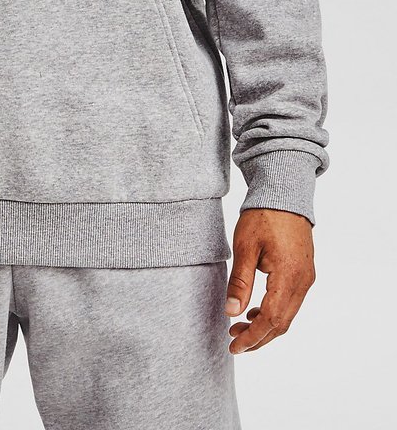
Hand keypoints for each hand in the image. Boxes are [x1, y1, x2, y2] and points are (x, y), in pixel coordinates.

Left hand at [224, 208, 315, 354]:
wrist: (285, 193)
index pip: (271, 319)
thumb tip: (232, 312)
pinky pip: (291, 302)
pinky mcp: (305, 272)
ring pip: (288, 314)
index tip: (234, 346)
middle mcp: (303, 281)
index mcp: (289, 276)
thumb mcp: (245, 247)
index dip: (253, 336)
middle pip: (282, 323)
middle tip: (234, 341)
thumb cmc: (263, 216)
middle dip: (258, 337)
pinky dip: (274, 312)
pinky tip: (255, 310)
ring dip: (265, 326)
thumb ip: (240, 282)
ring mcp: (307, 278)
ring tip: (240, 327)